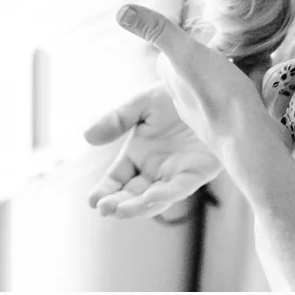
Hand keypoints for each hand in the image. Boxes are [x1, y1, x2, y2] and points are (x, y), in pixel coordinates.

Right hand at [83, 84, 221, 218]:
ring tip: (121, 210)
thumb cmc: (174, 95)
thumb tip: (86, 137)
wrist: (208, 84)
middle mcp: (156, 169)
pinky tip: (150, 197)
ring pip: (155, 198)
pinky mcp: (197, 172)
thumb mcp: (141, 104)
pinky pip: (180, 187)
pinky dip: (166, 195)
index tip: (92, 200)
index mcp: (139, 154)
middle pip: (133, 193)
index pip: (117, 179)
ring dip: (139, 207)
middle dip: (119, 204)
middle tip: (104, 209)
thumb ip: (117, 120)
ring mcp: (176, 173)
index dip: (105, 191)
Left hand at [115, 4, 285, 170]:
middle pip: (196, 66)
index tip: (194, 32)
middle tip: (230, 39)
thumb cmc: (217, 97)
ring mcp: (215, 109)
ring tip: (250, 51)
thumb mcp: (186, 55)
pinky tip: (263, 68)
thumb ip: (158, 32)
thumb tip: (122, 11)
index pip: (168, 57)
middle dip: (212, 50)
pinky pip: (244, 89)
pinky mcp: (240, 117)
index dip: (179, 43)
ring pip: (221, 77)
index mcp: (174, 83)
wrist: (253, 143)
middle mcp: (190, 99)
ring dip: (235, 61)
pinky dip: (253, 75)